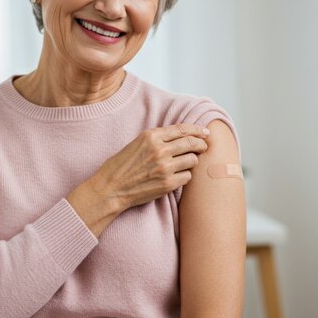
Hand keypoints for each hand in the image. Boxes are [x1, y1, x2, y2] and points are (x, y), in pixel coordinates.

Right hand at [67, 124, 209, 235]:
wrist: (111, 188)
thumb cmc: (123, 165)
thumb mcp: (138, 143)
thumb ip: (158, 138)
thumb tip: (182, 135)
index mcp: (151, 136)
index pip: (182, 129)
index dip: (197, 130)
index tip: (206, 132)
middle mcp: (160, 150)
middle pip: (191, 143)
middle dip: (201, 145)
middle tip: (204, 147)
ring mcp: (165, 167)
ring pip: (192, 160)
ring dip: (192, 161)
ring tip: (187, 163)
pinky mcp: (168, 183)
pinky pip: (187, 176)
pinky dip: (185, 176)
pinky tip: (178, 176)